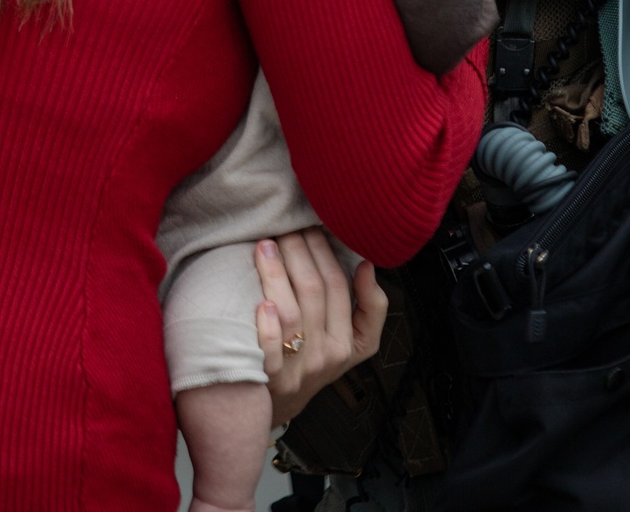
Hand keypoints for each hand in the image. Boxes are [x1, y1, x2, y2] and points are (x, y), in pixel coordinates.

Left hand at [254, 230, 387, 425]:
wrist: (279, 404)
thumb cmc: (312, 359)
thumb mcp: (352, 341)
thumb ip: (368, 306)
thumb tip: (367, 264)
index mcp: (351, 343)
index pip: (342, 287)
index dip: (327, 253)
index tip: (317, 228)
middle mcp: (327, 355)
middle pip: (315, 291)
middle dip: (300, 250)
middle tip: (286, 225)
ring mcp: (299, 368)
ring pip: (292, 311)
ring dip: (277, 272)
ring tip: (267, 243)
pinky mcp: (270, 379)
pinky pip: (272, 348)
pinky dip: (268, 323)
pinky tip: (261, 299)